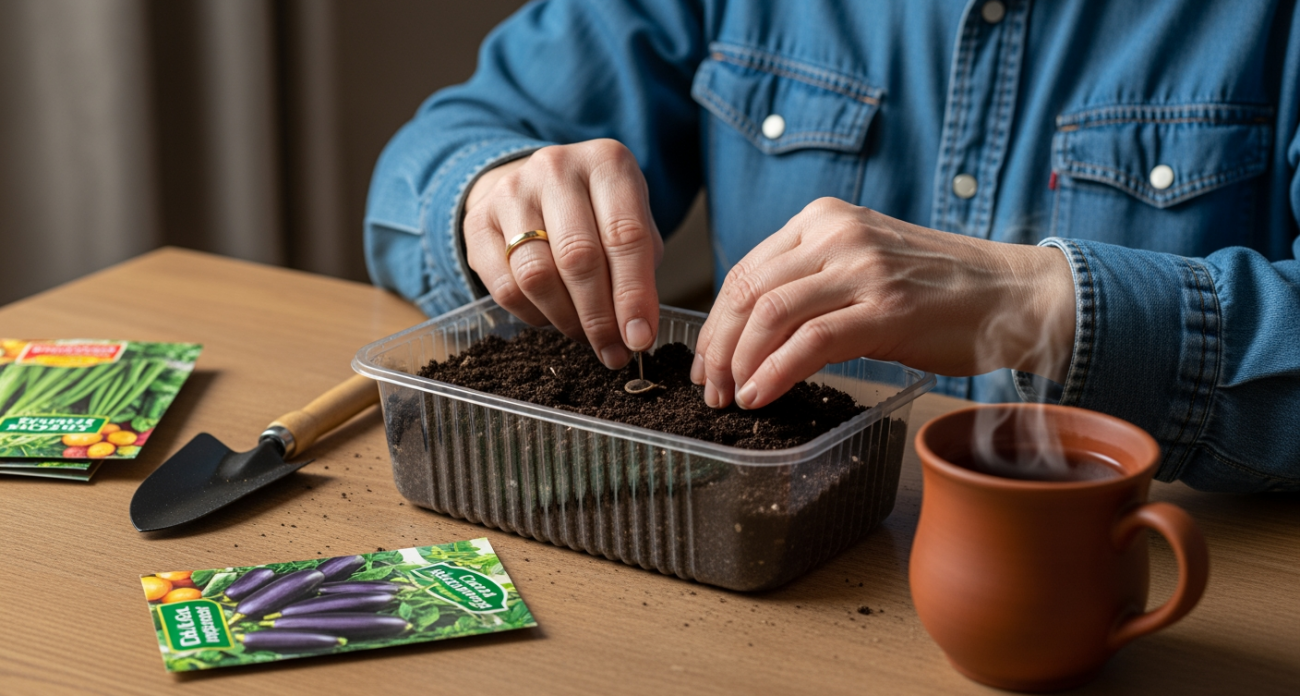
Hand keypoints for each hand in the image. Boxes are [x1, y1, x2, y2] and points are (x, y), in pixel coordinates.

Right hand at [463, 139, 662, 368]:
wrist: (536, 185)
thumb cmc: (597, 213)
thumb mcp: (631, 224)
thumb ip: (641, 271)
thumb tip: (638, 331)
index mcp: (607, 162)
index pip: (625, 235)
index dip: (633, 295)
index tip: (640, 338)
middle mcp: (557, 168)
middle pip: (578, 258)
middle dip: (599, 316)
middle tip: (613, 351)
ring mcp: (511, 191)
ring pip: (537, 276)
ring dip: (566, 320)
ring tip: (585, 336)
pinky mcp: (478, 221)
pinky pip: (504, 287)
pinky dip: (533, 315)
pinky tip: (552, 317)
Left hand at [690, 198, 1074, 408]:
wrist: (1014, 294)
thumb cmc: (937, 289)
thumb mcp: (862, 267)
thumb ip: (809, 283)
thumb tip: (750, 333)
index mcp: (824, 219)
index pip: (747, 269)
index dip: (717, 321)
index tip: (707, 361)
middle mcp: (838, 235)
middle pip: (748, 290)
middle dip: (718, 346)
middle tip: (710, 388)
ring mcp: (864, 269)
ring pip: (771, 313)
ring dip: (740, 363)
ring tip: (733, 397)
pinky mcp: (887, 309)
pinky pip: (811, 341)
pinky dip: (776, 372)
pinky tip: (761, 396)